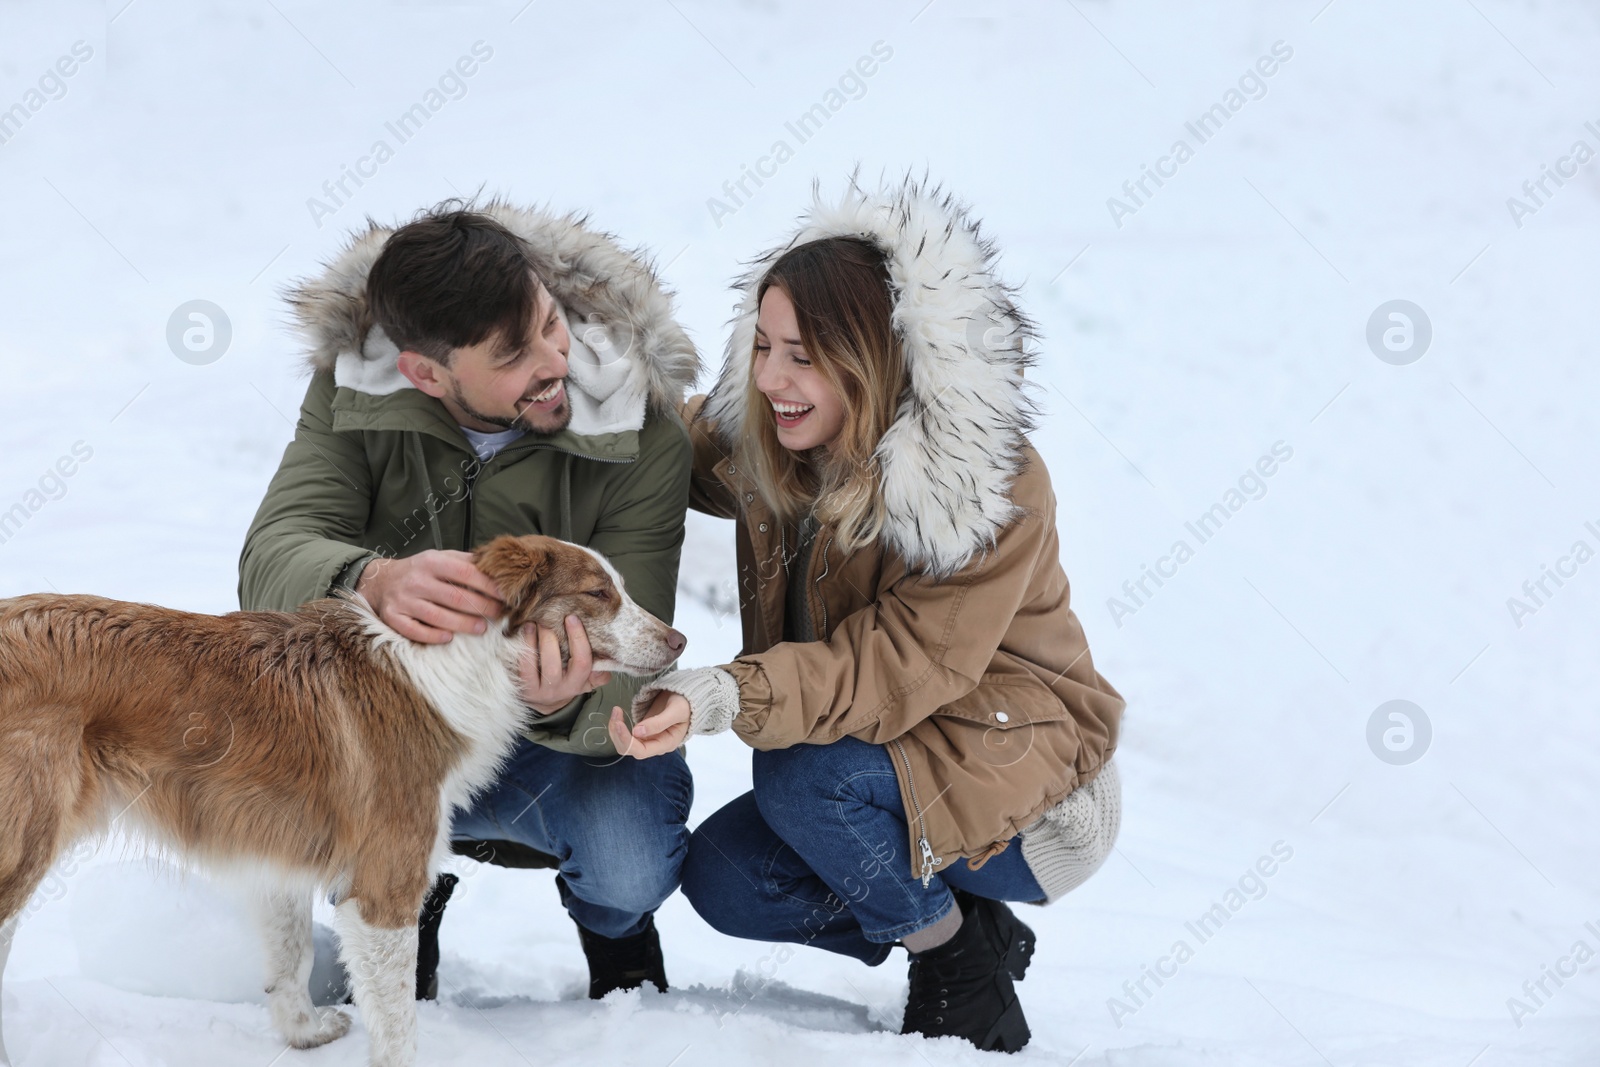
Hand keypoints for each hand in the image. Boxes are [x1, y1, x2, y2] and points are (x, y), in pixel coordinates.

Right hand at [355, 550, 503, 643]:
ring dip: (463, 624)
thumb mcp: (440, 558)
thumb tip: (497, 567)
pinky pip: (415, 631)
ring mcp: (403, 600)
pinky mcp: (393, 617)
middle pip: (455, 597)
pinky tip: (449, 638)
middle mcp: (416, 580)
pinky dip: (433, 636)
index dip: (489, 585)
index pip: (466, 572)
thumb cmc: (420, 571)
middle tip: (499, 614)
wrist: (380, 580)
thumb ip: (465, 562)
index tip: (506, 595)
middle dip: (482, 607)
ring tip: (482, 628)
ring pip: (438, 616)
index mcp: (432, 561)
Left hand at [519, 614, 611, 714]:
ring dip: (535, 640)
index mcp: (577, 684)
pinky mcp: (523, 688)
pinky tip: (525, 632)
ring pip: (537, 665)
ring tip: (535, 622)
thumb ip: (599, 670)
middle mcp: (558, 690)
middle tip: (549, 617)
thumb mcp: (585, 679)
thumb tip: (610, 656)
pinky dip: (524, 647)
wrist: (543, 700)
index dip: (578, 639)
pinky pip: (522, 666)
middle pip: (555, 664)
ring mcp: (538, 691)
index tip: (572, 618)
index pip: (582, 662)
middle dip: (552, 637)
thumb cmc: (566, 680)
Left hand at [609, 690, 688, 758]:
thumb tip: (637, 732)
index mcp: (665, 744)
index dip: (627, 741)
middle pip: (629, 749)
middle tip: (616, 711)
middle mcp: (654, 745)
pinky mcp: (641, 732)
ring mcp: (647, 739)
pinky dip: (618, 726)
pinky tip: (617, 714)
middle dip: (618, 733)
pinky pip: (625, 734)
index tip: (619, 724)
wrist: (687, 698)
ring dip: (616, 729)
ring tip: (616, 711)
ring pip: (624, 743)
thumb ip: (658, 722)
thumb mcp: (676, 711)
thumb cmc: (686, 704)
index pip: (641, 751)